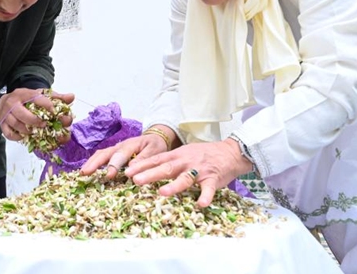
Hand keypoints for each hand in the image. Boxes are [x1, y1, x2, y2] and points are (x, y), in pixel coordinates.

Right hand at [0, 88, 74, 141]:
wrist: (4, 103)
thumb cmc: (25, 100)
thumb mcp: (39, 95)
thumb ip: (56, 97)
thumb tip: (72, 97)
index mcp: (26, 94)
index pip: (36, 98)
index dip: (47, 106)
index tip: (55, 113)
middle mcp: (14, 103)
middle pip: (23, 114)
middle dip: (35, 122)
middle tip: (44, 125)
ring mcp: (6, 114)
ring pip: (16, 125)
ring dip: (28, 131)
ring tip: (35, 132)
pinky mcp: (2, 124)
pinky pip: (9, 134)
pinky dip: (18, 137)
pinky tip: (25, 137)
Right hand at [79, 128, 170, 178]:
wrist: (156, 137)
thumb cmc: (156, 146)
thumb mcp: (155, 151)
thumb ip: (144, 158)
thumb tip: (132, 168)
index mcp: (131, 145)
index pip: (120, 155)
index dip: (113, 165)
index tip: (109, 175)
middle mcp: (120, 146)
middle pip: (105, 153)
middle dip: (94, 163)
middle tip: (85, 173)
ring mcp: (115, 149)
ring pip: (100, 154)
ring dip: (91, 163)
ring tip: (82, 173)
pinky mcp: (113, 153)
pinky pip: (101, 156)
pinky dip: (93, 162)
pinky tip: (87, 171)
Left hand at [124, 138, 252, 206]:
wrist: (229, 152)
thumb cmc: (202, 155)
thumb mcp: (183, 153)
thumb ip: (168, 161)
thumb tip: (145, 169)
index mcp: (177, 155)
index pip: (156, 159)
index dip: (142, 165)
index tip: (127, 171)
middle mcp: (186, 161)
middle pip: (166, 168)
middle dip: (150, 174)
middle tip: (135, 180)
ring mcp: (199, 170)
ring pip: (185, 178)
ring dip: (174, 186)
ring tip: (162, 192)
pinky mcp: (213, 179)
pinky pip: (208, 189)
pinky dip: (205, 196)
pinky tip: (200, 204)